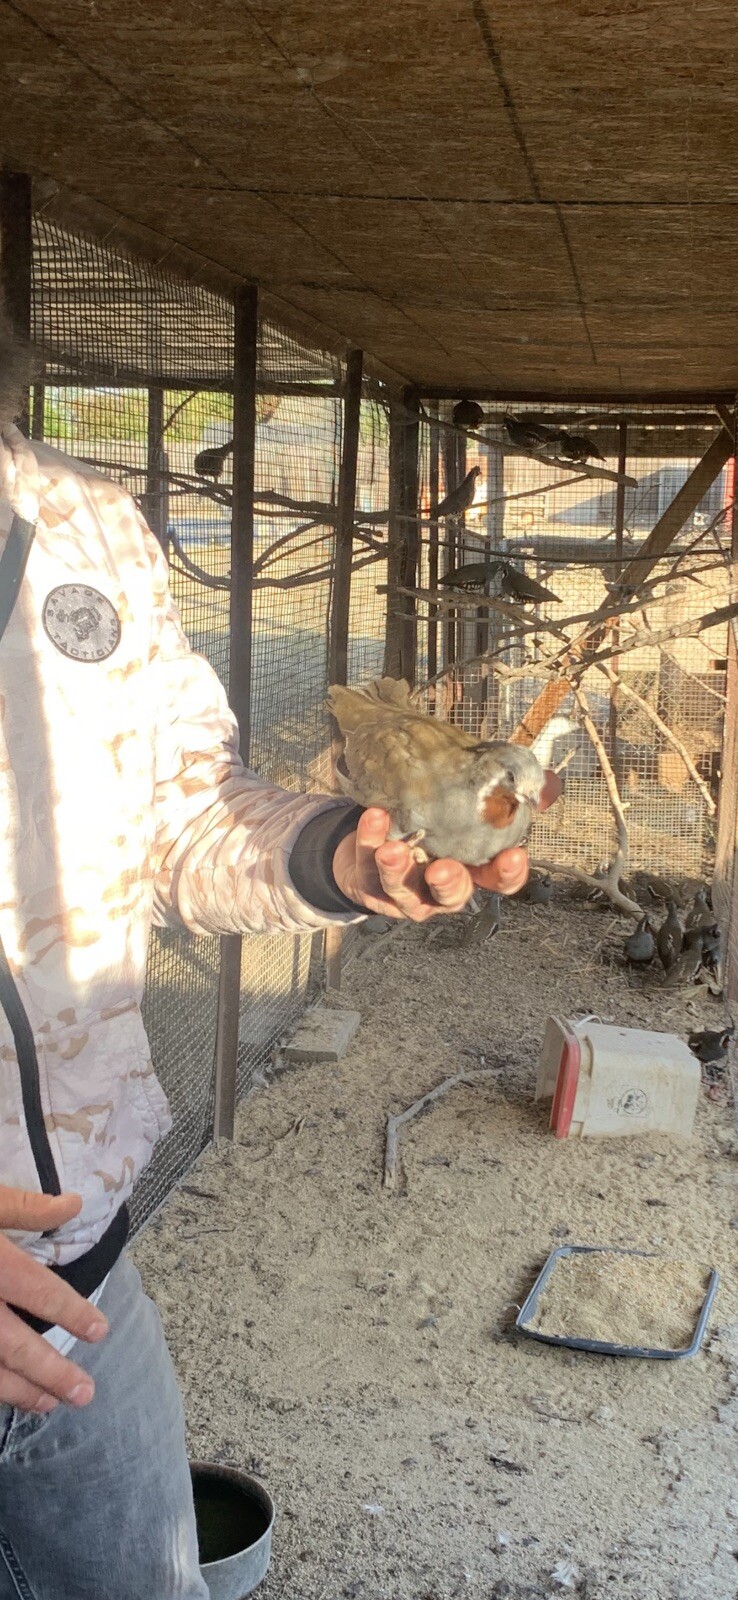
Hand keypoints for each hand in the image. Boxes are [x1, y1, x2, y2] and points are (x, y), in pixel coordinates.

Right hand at [0, 1188, 108, 1414]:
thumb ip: (23, 1207)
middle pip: (13, 1344)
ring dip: (17, 1391)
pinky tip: (1, 1396)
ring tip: (48, 1404)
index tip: (100, 1331)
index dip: (72, 1313)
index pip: (38, 1291)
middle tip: (84, 1394)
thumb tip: (75, 1204)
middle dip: (51, 1371)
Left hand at [333, 770, 560, 922]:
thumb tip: (551, 784)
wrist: (376, 835)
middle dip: (449, 884)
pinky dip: (368, 841)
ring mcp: (404, 890)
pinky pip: (367, 865)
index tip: (514, 856)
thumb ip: (510, 797)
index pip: (498, 882)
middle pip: (450, 896)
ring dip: (398, 871)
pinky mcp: (370, 881)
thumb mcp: (472, 809)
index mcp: (471, 870)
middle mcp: (439, 887)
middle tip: (442, 870)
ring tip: (393, 849)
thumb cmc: (433, 825)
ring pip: (402, 890)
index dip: (508, 875)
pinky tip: (374, 818)